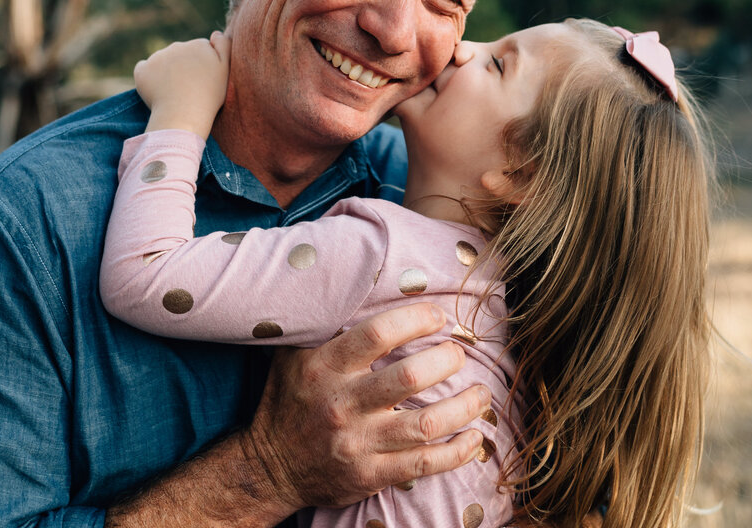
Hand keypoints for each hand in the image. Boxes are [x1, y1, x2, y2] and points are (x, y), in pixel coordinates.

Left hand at [137, 31, 230, 136]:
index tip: (203, 81)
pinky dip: (149, 77)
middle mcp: (177, 45)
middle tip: (189, 88)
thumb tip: (215, 33)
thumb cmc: (209, 95)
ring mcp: (158, 56)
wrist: (183, 114)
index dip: (202, 66)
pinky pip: (144, 69)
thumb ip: (225, 47)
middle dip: (183, 67)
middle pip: (180, 54)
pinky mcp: (142, 69)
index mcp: (199, 45)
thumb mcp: (226, 70)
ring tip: (174, 92)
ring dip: (167, 72)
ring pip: (163, 61)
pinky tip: (157, 91)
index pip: (200, 51)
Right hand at [243, 303, 490, 511]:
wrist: (269, 466)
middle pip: (410, 377)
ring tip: (482, 393)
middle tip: (460, 352)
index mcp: (325, 366)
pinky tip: (475, 438)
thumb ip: (323, 323)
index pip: (378, 334)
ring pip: (425, 424)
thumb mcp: (293, 354)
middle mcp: (342, 403)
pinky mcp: (370, 475)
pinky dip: (458, 452)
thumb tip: (354, 276)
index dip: (416, 319)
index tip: (438, 315)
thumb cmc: (289, 400)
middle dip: (447, 359)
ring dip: (465, 407)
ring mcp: (358, 442)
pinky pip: (424, 464)